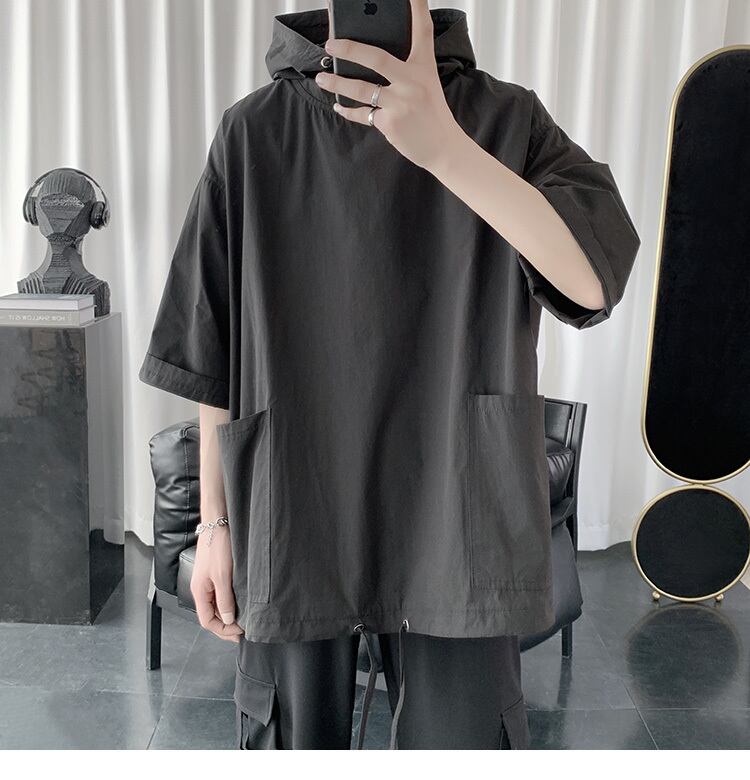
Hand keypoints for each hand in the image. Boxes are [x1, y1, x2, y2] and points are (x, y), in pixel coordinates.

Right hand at [190, 521, 243, 642]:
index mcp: (199, 592)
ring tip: (243, 620)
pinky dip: (229, 603)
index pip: (207, 621)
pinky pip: (220, 595)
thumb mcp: (223, 576)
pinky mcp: (215, 573)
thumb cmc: (218, 546)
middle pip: (211, 616)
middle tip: (242, 632)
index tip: (239, 633)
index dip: (222, 630)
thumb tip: (228, 620)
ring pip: (216, 606)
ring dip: (228, 615)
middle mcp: (201, 589)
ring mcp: (207, 581)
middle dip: (225, 626)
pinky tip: (239, 603)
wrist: (217, 523)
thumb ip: (224, 600)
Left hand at [315, 0, 464, 170]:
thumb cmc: (432, 115)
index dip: (417, 5)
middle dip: (349, 49)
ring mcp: (401, 102)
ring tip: (322, 78)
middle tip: (330, 44)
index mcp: (424, 67)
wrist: (444, 148)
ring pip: (361, 88)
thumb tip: (370, 63)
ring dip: (337, 83)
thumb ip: (404, 71)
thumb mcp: (426, 85)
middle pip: (376, 58)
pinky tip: (338, 105)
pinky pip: (362, 113)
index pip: (422, 29)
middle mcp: (413, 81)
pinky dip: (348, 110)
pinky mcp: (390, 123)